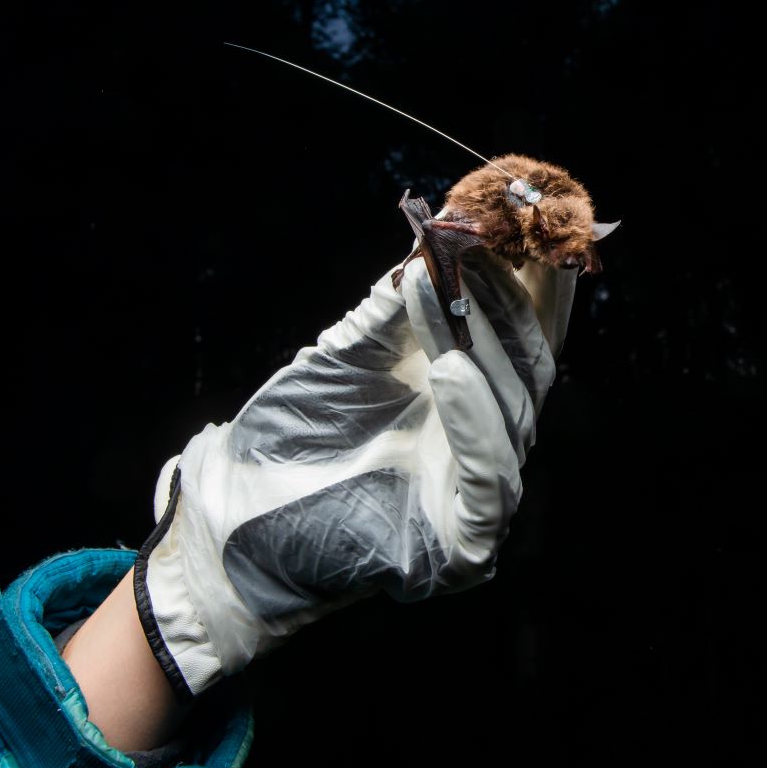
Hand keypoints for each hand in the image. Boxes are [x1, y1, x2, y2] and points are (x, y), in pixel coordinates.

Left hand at [135, 246, 574, 696]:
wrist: (235, 517)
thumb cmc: (290, 435)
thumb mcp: (346, 351)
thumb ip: (398, 305)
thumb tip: (442, 232)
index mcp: (467, 398)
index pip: (522, 335)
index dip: (529, 281)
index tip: (521, 222)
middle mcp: (485, 444)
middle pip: (531, 367)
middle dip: (512, 300)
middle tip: (492, 243)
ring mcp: (478, 497)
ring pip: (513, 411)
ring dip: (482, 342)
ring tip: (446, 291)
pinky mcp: (464, 545)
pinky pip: (488, 476)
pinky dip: (474, 421)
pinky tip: (449, 370)